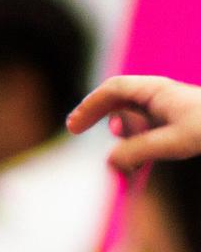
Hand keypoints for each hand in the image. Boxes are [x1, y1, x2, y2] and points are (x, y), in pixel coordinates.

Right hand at [66, 75, 200, 172]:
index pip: (113, 90)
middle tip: (75, 129)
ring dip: (120, 134)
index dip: (89, 106)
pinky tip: (138, 162)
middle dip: (96, 114)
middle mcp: (160, 96)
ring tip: (118, 156)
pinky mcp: (177, 123)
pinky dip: (135, 143)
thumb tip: (110, 159)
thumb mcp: (174, 142)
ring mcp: (168, 108)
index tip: (74, 127)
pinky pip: (146, 129)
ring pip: (132, 115)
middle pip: (118, 99)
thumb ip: (138, 150)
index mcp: (157, 91)